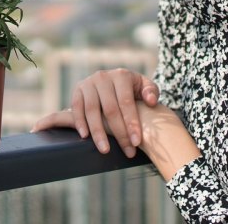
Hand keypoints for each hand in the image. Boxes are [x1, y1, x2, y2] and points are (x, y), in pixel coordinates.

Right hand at [32, 68, 158, 158]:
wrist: (113, 82)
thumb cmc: (132, 89)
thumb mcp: (144, 86)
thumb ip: (151, 91)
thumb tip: (151, 101)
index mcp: (121, 75)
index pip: (126, 102)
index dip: (131, 123)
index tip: (136, 142)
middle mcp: (103, 77)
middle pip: (110, 109)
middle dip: (119, 132)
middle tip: (127, 151)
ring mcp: (88, 83)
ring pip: (91, 110)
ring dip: (98, 132)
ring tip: (105, 150)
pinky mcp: (77, 90)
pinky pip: (76, 108)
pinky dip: (79, 122)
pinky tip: (85, 137)